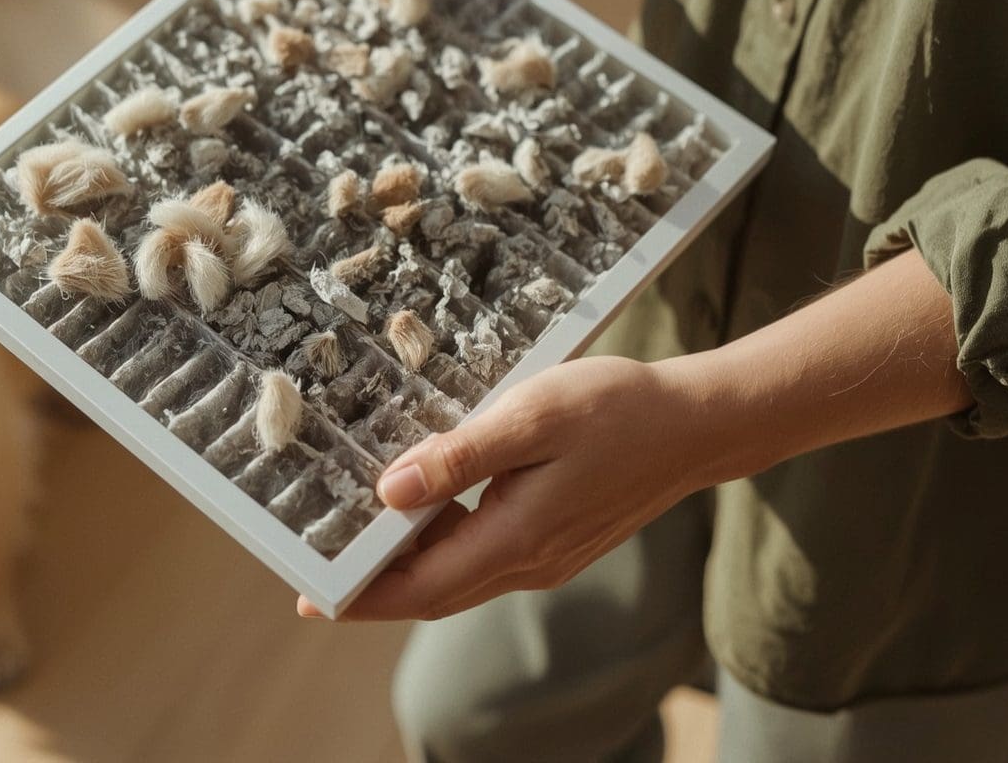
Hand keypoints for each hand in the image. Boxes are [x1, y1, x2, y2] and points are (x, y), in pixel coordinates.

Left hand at [295, 253, 975, 621]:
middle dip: (372, 588)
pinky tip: (424, 510)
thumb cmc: (618, 409)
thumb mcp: (532, 416)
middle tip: (314, 569)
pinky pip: (484, 555)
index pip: (420, 589)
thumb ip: (459, 456)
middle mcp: (528, 563)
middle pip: (432, 593)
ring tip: (355, 537)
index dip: (361, 597)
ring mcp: (546, 557)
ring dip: (406, 566)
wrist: (698, 423)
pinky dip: (443, 544)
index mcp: (516, 539)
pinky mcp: (557, 540)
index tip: (310, 594)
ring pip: (458, 576)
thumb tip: (390, 492)